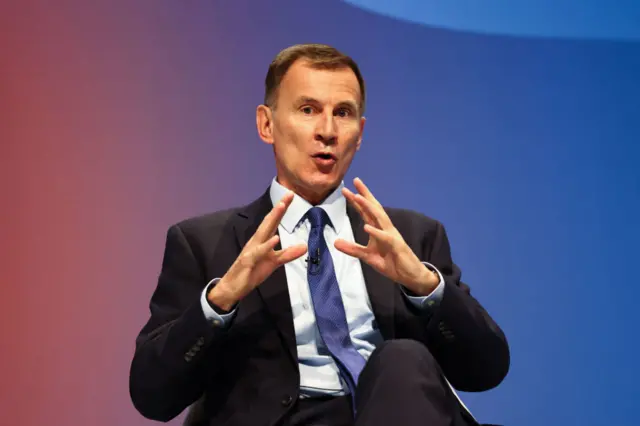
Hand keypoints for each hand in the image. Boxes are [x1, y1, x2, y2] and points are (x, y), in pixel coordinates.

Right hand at [208, 191, 306, 309]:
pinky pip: (258, 252)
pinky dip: (266, 245)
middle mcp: (256, 241)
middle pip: (269, 221)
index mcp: (262, 240)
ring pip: (263, 232)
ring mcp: (252, 250)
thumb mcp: (274, 262)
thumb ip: (288, 254)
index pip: (273, 221)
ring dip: (272, 219)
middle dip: (279, 208)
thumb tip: (305, 246)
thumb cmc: (253, 271)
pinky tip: (275, 238)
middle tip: (289, 194)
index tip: (291, 195)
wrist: (233, 286)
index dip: (282, 209)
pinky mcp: (248, 261)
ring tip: (281, 207)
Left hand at [335, 178, 439, 295]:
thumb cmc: (390, 262)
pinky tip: (366, 227)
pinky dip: (376, 232)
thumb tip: (335, 243)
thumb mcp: (367, 257)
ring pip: (380, 218)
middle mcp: (385, 228)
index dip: (357, 200)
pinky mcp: (397, 246)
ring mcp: (392, 236)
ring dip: (369, 207)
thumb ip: (352, 249)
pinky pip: (385, 238)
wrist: (409, 275)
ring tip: (357, 197)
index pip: (366, 211)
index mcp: (378, 229)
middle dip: (365, 195)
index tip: (346, 189)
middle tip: (356, 182)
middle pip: (374, 208)